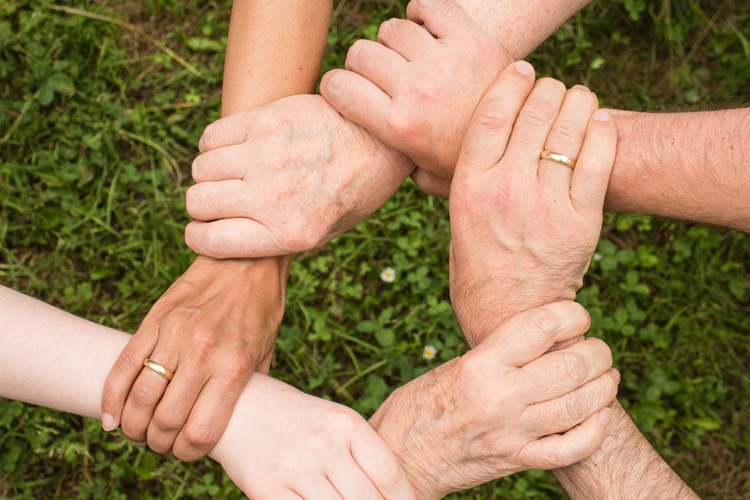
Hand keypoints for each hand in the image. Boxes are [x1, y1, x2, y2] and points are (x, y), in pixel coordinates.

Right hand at [101, 256, 289, 459]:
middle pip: (165, 421)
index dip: (189, 453)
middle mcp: (202, 352)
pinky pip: (123, 366)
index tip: (187, 452)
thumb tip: (231, 423)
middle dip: (159, 443)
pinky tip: (112, 417)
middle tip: (161, 444)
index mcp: (233, 366)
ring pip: (139, 397)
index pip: (201, 431)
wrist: (247, 258)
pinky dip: (111, 398)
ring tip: (139, 432)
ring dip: (134, 426)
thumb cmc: (261, 309)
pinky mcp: (155, 319)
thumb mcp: (265, 353)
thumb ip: (246, 389)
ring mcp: (174, 334)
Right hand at [185, 94, 413, 258]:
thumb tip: (226, 239)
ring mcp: (268, 156)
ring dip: (210, 173)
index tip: (204, 230)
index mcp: (290, 233)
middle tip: (223, 199)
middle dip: (203, 205)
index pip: (209, 241)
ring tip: (233, 172)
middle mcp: (274, 197)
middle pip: (198, 202)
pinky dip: (214, 145)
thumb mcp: (325, 232)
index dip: (199, 237)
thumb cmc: (353, 190)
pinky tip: (236, 148)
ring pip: (201, 168)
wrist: (382, 140)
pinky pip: (212, 136)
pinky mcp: (266, 120)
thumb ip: (276, 239)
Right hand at [211, 374, 416, 499]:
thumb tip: (393, 492)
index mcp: (346, 423)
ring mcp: (296, 467)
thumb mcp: (333, 420)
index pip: (389, 473)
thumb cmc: (296, 417)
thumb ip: (360, 452)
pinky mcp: (268, 488)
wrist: (238, 406)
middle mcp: (324, 444)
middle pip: (367, 499)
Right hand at [321, 0, 511, 196]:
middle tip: (382, 77)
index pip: (337, 86)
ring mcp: (444, 62)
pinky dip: (422, 11)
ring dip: (395, 41)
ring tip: (409, 57)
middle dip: (363, 65)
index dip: (336, 87)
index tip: (347, 91)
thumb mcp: (427, 178)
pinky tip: (426, 29)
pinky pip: (430, 6)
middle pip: (361, 53)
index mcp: (398, 127)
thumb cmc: (470, 164)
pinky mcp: (472, 40)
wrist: (526, 144)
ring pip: (392, 29)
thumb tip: (374, 158)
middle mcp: (416, 90)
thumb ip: (396, 165)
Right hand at [370, 302, 618, 499]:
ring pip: (580, 405)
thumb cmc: (422, 403)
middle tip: (598, 350)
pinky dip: (595, 431)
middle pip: (572, 366)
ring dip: (604, 387)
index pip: (542, 326)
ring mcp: (512, 432)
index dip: (572, 315)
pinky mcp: (516, 460)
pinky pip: (571, 448)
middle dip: (598, 353)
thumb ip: (500, 354)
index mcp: (480, 364)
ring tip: (606, 376)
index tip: (578, 316)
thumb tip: (547, 338)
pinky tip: (600, 416)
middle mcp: (499, 396)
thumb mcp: (456, 366)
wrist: (400, 456)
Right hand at [448, 63, 616, 345]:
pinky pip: (598, 159)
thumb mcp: (456, 221)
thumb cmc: (478, 268)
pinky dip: (602, 132)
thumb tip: (465, 141)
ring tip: (578, 99)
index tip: (522, 69)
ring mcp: (546, 205)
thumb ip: (461, 180)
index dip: (510, 82)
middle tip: (553, 89)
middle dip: (547, 89)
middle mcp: (506, 190)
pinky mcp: (581, 221)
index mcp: (469, 187)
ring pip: (569, 129)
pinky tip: (599, 122)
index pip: (491, 113)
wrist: (511, 317)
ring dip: (577, 102)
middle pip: (534, 113)